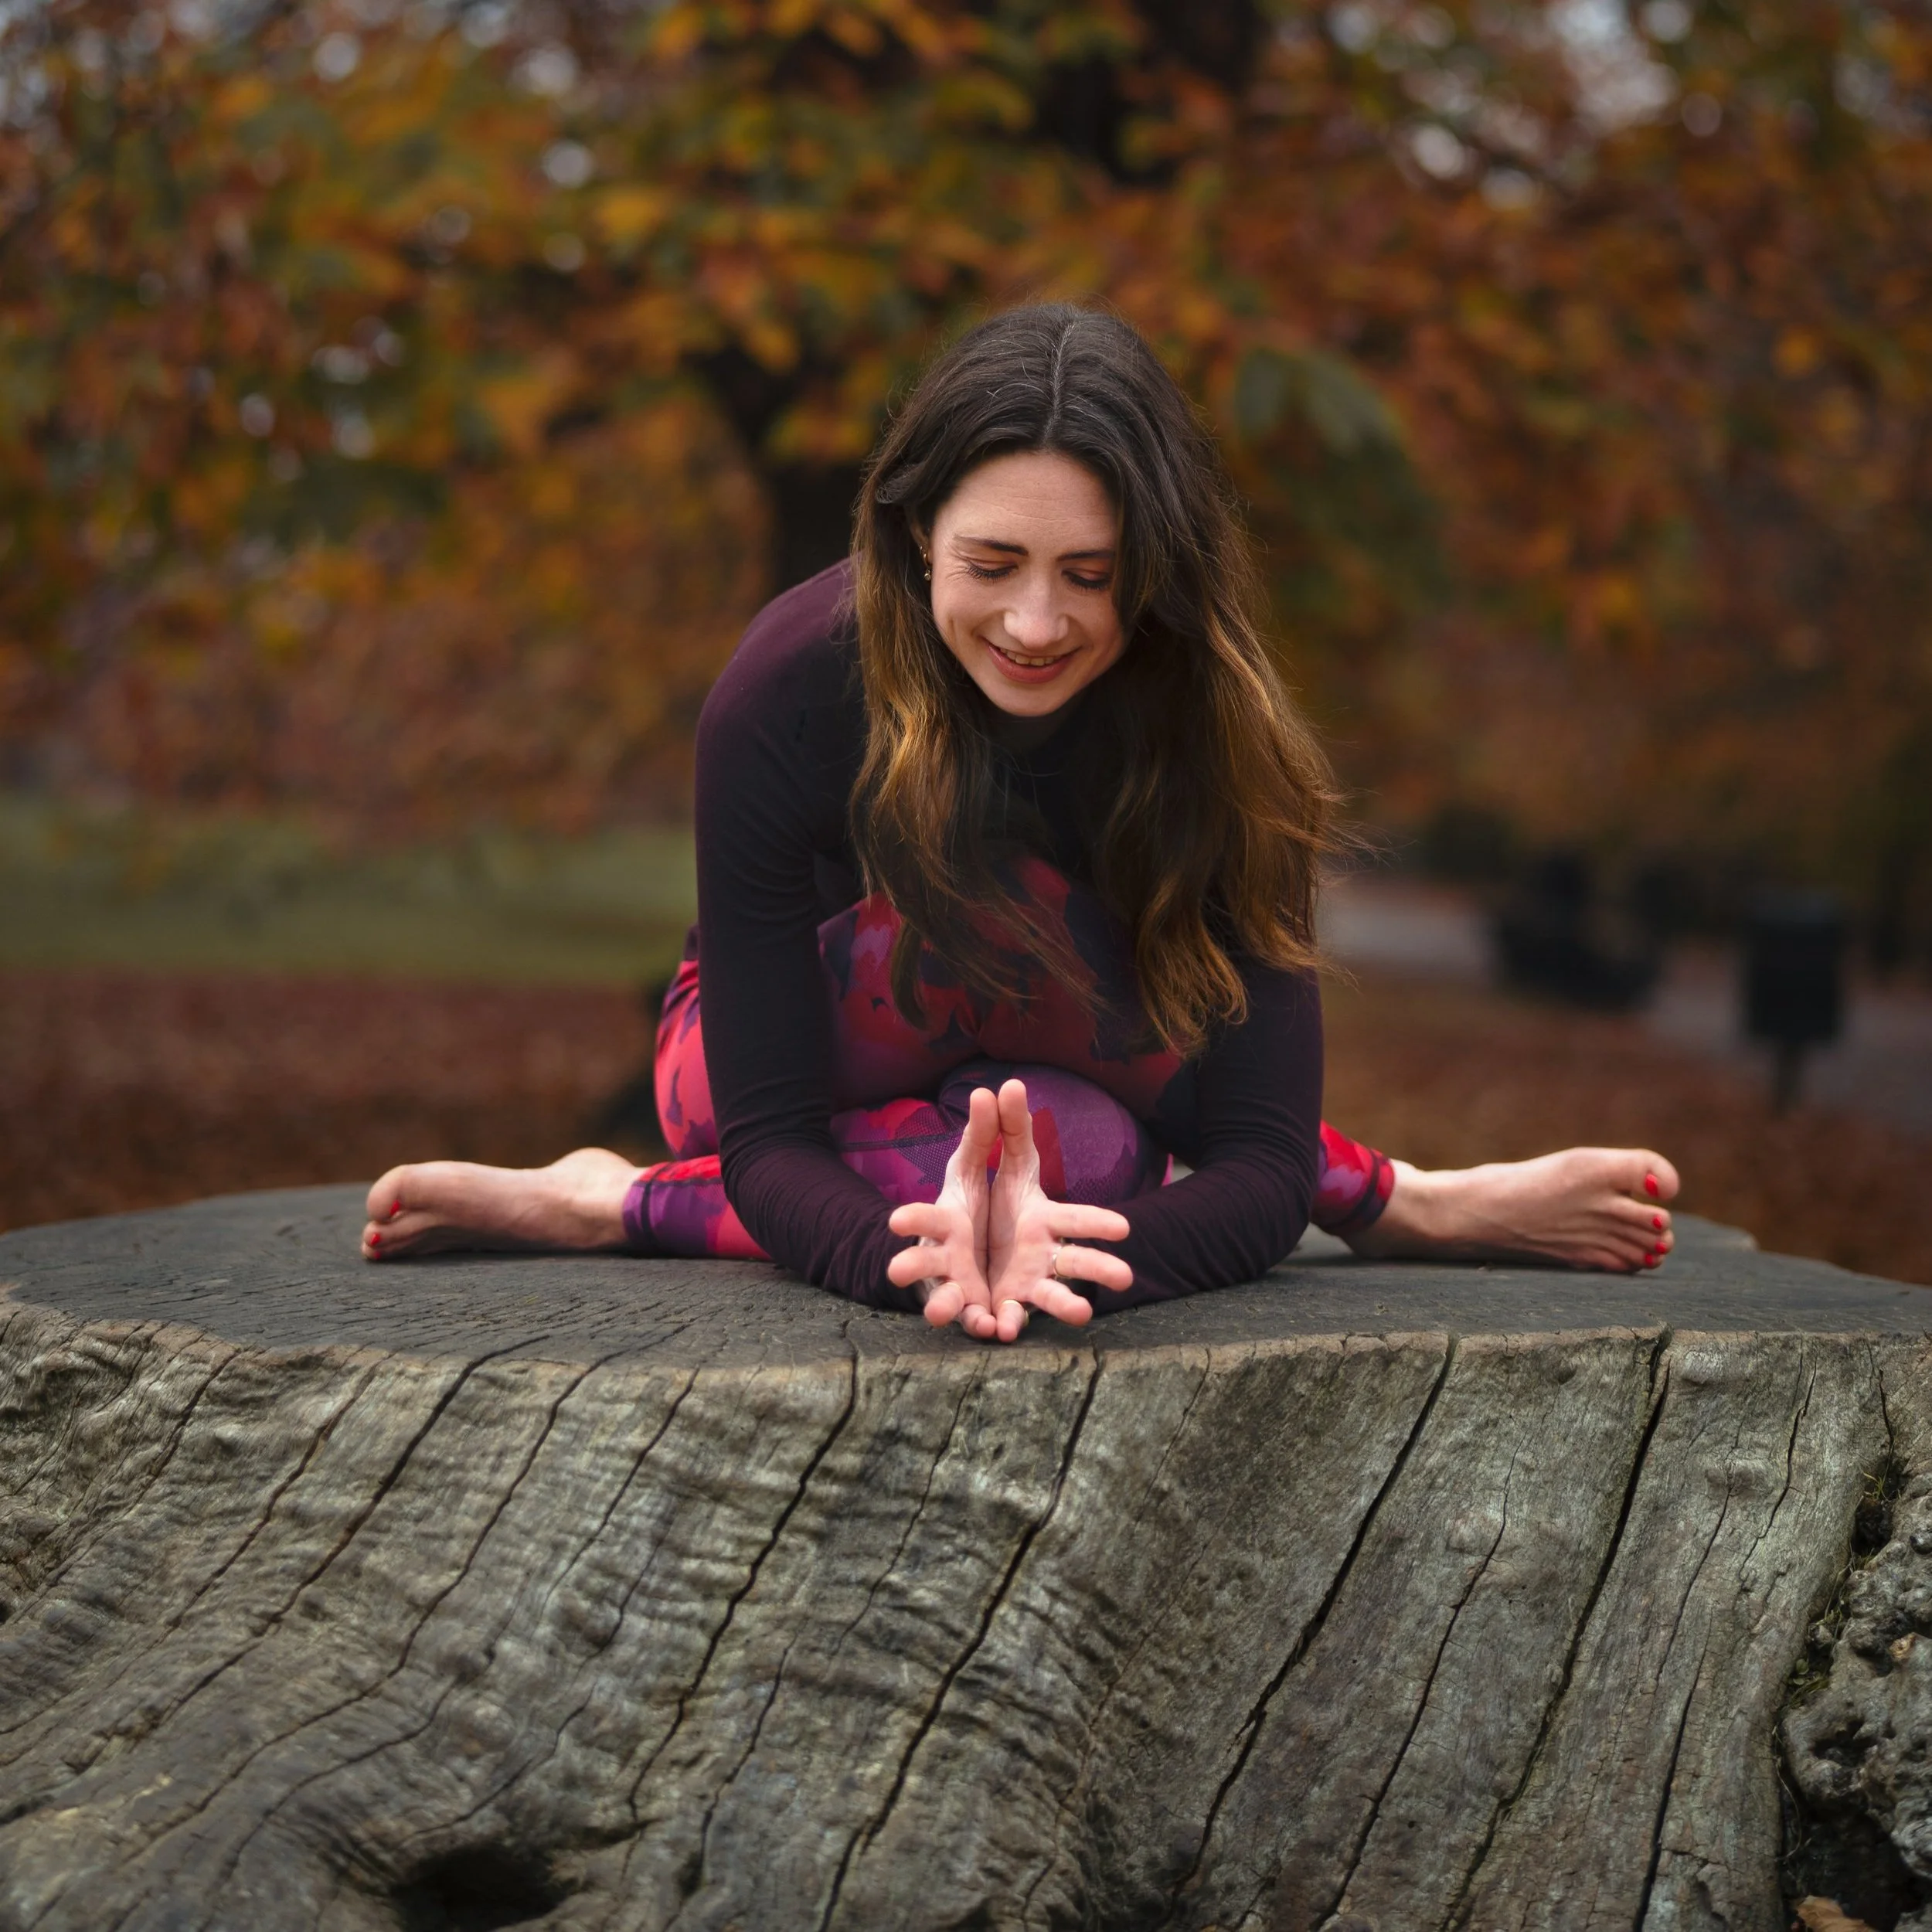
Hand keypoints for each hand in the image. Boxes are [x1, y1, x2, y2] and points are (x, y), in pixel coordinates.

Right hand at [887, 1083, 999, 1337]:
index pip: (926, 1216)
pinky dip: (989, 1327)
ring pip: (951, 1299)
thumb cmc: (979, 1211)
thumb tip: (1002, 1084)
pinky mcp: (992, 1310)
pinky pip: (987, 1322)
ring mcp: (968, 1287)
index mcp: (948, 1221)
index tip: (894, 1221)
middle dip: (912, 1265)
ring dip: (943, 1308)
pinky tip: (998, 1331)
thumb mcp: (983, 1170)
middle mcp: (952, 1256)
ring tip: (939, 1314)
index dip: (912, 1219)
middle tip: (895, 1271)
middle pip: (925, 1261)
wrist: (988, 1256)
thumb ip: (991, 1134)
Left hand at [981, 1078, 1131, 1341]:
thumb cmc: (981, 1206)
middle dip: (1100, 1268)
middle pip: (1078, 1264)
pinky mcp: (996, 1310)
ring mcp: (1021, 1286)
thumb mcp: (981, 1164)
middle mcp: (1041, 1255)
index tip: (1125, 1229)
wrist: (953, 1250)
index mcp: (1042, 1220)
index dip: (1099, 1223)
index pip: (1076, 1219)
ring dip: (1065, 1306)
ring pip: (1049, 1299)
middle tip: (1127, 1279)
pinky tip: (997, 1330)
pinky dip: (1001, 1325)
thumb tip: (1005, 1084)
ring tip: (1083, 1315)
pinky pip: (1001, 1319)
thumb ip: (997, 1132)